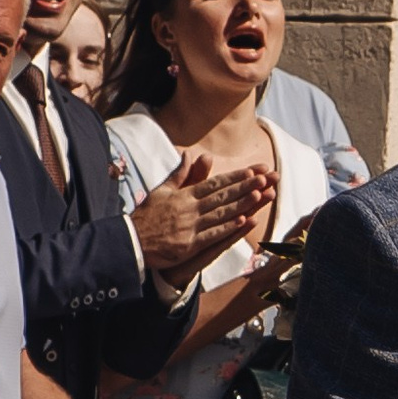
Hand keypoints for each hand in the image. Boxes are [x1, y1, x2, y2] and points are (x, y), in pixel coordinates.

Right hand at [131, 150, 276, 284]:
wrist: (131, 241)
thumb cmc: (147, 216)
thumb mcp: (161, 190)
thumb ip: (179, 174)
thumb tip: (189, 155)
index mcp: (185, 195)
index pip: (215, 183)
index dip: (236, 177)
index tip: (253, 170)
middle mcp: (190, 208)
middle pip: (222, 195)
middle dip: (246, 186)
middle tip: (266, 178)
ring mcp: (190, 226)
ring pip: (221, 213)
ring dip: (242, 204)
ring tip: (260, 195)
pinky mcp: (189, 244)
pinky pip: (211, 235)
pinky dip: (227, 228)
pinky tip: (242, 222)